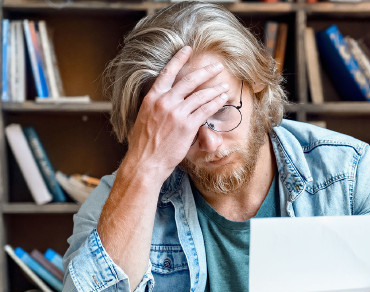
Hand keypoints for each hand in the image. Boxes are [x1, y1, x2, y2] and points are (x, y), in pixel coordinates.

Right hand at [124, 46, 229, 181]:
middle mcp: (164, 102)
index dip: (178, 59)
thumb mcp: (145, 117)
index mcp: (152, 98)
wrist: (146, 162)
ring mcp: (177, 113)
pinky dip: (215, 103)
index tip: (187, 49)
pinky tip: (222, 99)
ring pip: (200, 95)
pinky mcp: (187, 125)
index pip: (167, 73)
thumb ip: (156, 105)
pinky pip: (205, 110)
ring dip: (214, 89)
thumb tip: (165, 99)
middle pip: (189, 81)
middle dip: (206, 72)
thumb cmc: (144, 143)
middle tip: (217, 66)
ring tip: (223, 85)